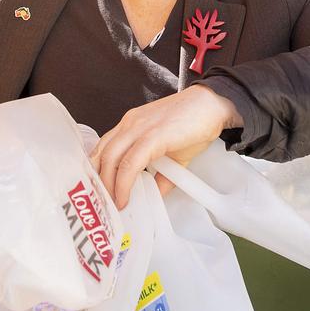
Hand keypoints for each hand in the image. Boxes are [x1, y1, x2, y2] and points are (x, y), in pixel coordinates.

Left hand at [90, 84, 240, 208]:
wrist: (213, 105)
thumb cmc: (194, 124)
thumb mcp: (172, 154)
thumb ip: (160, 176)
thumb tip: (154, 196)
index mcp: (129, 125)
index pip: (102, 148)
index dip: (96, 171)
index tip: (98, 192)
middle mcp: (129, 124)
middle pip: (101, 155)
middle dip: (98, 182)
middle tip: (102, 204)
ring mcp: (139, 128)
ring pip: (111, 159)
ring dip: (109, 185)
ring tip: (113, 205)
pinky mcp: (153, 136)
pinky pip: (130, 163)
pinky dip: (124, 183)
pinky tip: (125, 197)